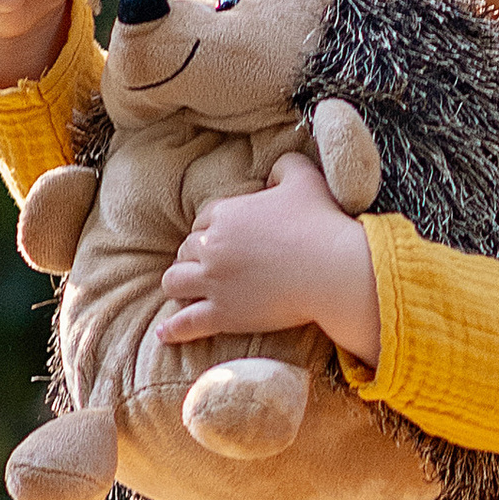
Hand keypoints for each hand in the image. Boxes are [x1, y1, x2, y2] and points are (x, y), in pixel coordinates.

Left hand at [152, 151, 382, 369]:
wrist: (334, 270)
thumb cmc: (322, 223)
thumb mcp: (304, 177)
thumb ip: (284, 166)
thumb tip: (270, 175)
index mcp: (226, 214)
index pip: (202, 221)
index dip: (210, 231)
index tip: (221, 240)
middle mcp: (212, 247)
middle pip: (186, 251)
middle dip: (195, 257)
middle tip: (210, 267)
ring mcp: (214, 283)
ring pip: (175, 282)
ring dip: (180, 284)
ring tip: (187, 291)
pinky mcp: (223, 315)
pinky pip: (186, 322)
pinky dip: (172, 328)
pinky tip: (164, 333)